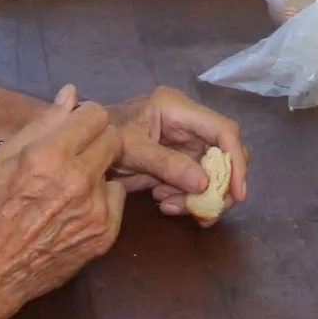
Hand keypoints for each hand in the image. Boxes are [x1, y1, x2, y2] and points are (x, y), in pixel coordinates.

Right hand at [0, 87, 123, 318]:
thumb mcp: (1, 157)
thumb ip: (42, 123)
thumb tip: (72, 92)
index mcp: (49, 155)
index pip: (96, 115)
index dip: (84, 118)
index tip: (75, 128)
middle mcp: (78, 180)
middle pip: (114, 138)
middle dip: (96, 141)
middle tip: (75, 155)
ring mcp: (95, 210)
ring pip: (115, 171)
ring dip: (97, 173)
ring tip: (69, 189)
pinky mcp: (106, 235)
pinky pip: (115, 201)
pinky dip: (100, 201)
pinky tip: (73, 212)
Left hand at [110, 85, 248, 216]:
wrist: (82, 146)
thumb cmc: (102, 138)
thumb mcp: (132, 150)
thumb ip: (167, 164)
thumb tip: (205, 183)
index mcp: (178, 108)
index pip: (224, 131)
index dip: (236, 162)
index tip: (236, 194)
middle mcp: (188, 122)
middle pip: (225, 154)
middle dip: (219, 185)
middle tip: (205, 210)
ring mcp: (185, 141)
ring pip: (213, 172)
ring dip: (199, 196)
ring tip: (171, 206)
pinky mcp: (180, 158)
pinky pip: (197, 181)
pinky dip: (187, 197)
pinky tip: (166, 203)